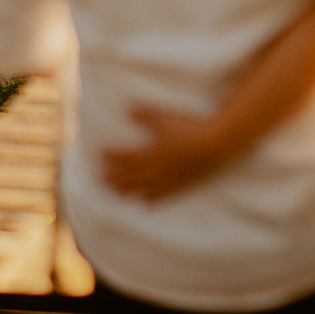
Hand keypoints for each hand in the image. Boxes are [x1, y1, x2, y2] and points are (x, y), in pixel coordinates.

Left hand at [101, 107, 226, 201]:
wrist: (215, 145)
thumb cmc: (189, 128)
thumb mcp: (165, 117)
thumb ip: (145, 114)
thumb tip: (127, 109)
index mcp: (149, 153)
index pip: (124, 157)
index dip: (110, 157)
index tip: (98, 155)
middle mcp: (154, 170)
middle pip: (129, 176)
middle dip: (113, 177)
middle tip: (100, 179)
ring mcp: (167, 180)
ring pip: (142, 189)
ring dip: (126, 191)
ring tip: (116, 193)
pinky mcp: (180, 186)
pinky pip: (162, 197)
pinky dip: (151, 200)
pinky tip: (145, 204)